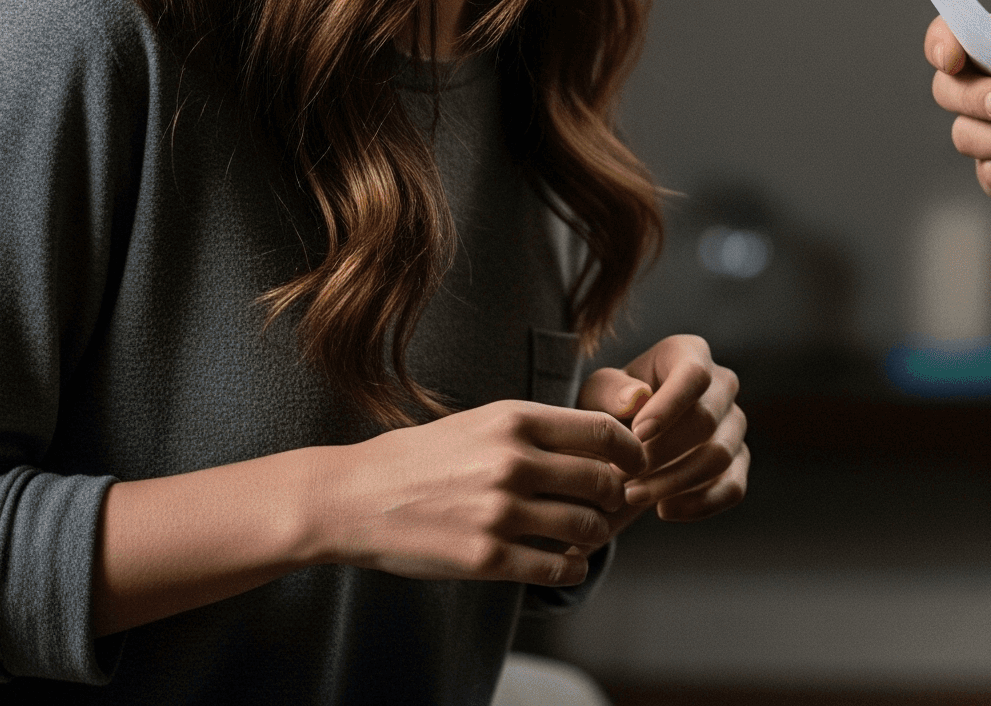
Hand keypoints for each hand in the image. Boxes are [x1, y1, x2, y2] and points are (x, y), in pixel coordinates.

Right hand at [306, 399, 647, 587]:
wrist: (354, 498)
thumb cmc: (422, 457)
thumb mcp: (482, 422)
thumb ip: (537, 431)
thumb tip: (598, 442)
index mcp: (515, 421)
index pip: (603, 432)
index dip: (631, 450)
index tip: (635, 463)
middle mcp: (513, 462)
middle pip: (602, 480)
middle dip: (617, 495)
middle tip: (613, 504)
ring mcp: (499, 512)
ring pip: (585, 526)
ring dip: (596, 534)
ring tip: (588, 536)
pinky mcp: (485, 558)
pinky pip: (555, 567)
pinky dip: (572, 569)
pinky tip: (568, 564)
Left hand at [578, 333, 748, 521]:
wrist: (622, 439)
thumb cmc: (609, 408)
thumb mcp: (597, 394)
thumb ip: (611, 392)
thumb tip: (637, 398)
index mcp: (690, 354)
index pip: (694, 375)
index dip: (669, 406)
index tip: (637, 435)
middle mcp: (722, 385)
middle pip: (706, 420)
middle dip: (661, 453)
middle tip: (620, 475)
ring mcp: (735, 424)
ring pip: (719, 457)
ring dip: (673, 482)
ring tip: (632, 495)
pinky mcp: (739, 461)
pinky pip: (733, 487)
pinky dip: (700, 504)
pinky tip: (663, 510)